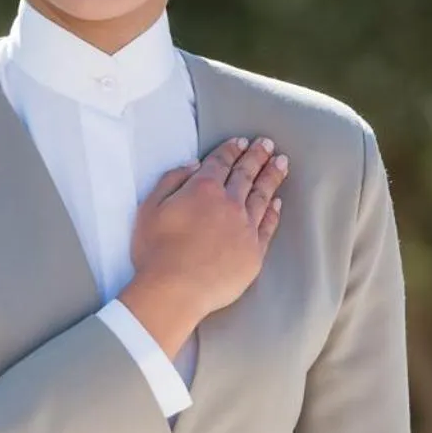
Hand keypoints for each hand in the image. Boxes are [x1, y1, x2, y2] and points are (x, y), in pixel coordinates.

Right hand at [119, 136, 288, 355]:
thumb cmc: (155, 251)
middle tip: (268, 144)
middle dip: (257, 156)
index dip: (231, 150)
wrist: (175, 290)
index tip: (241, 141)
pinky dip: (273, 211)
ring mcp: (245, 227)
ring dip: (272, 177)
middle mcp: (229, 203)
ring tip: (281, 163)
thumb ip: (171, 181)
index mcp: (203, 189)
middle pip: (246, 173)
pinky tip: (277, 202)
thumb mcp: (149, 208)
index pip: (221, 162)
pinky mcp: (254, 252)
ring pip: (262, 195)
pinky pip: (267, 226)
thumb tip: (193, 165)